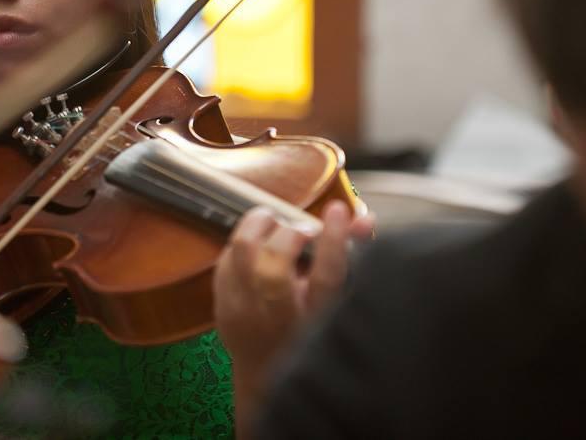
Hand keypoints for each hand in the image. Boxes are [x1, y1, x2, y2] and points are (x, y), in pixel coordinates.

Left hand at [214, 199, 373, 433]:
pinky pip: (226, 258)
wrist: (268, 375)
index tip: (337, 210)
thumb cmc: (311, 329)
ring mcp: (245, 313)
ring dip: (260, 225)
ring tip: (276, 222)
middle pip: (275, 263)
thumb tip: (363, 219)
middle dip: (289, 231)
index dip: (333, 239)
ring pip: (243, 251)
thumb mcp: (339, 299)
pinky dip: (242, 242)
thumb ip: (353, 255)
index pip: (326, 275)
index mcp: (316, 319)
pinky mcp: (222, 306)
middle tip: (302, 227)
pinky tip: (257, 244)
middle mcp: (278, 319)